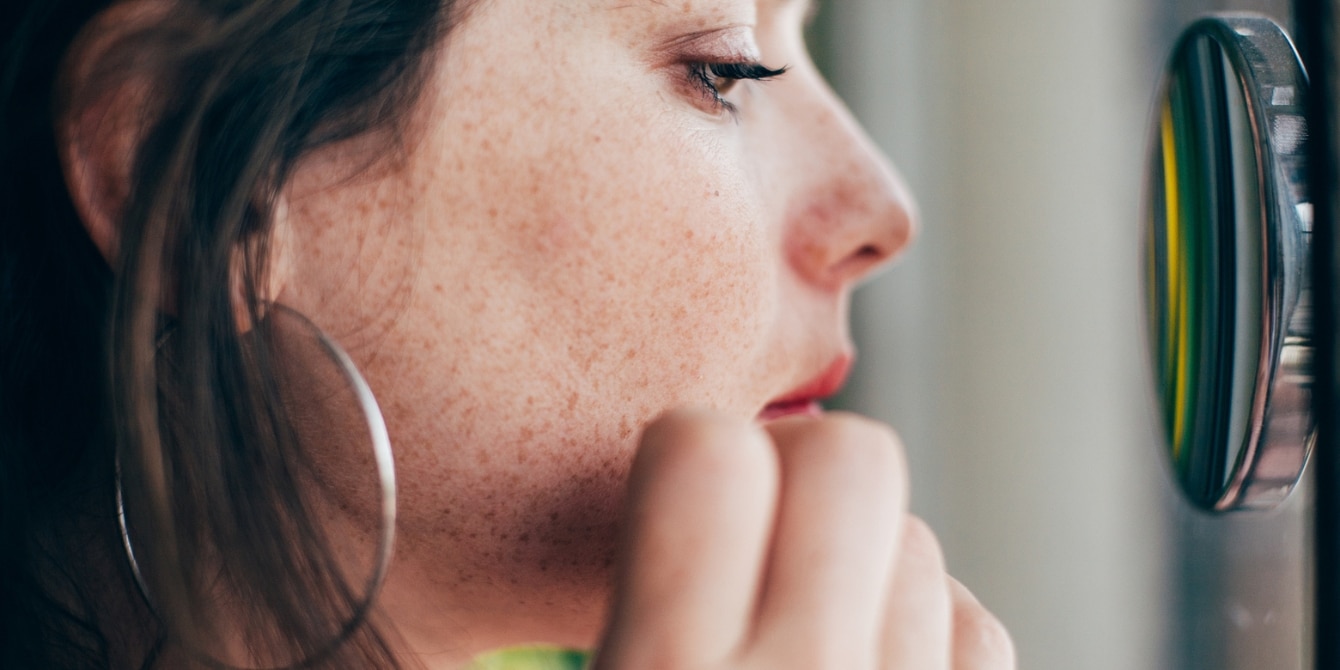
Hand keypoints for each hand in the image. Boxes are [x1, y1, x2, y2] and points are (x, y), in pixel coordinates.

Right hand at [592, 409, 1013, 669]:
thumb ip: (630, 589)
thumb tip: (649, 488)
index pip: (708, 455)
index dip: (690, 443)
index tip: (679, 481)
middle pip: (851, 457)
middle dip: (801, 466)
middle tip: (753, 530)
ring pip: (918, 542)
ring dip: (861, 564)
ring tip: (798, 636)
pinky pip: (979, 635)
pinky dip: (929, 635)